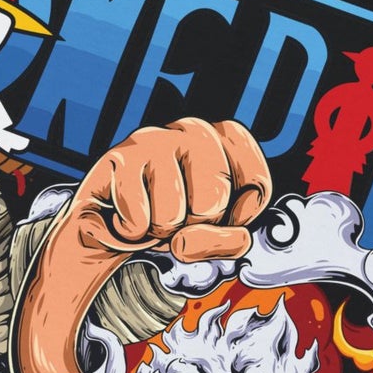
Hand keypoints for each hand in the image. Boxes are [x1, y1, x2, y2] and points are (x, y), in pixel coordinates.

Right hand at [67, 118, 270, 263]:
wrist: (116, 228)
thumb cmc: (175, 222)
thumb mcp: (215, 238)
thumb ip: (226, 242)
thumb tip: (184, 242)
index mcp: (227, 140)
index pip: (256, 182)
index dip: (241, 215)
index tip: (225, 215)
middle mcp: (195, 130)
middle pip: (213, 201)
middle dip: (195, 226)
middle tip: (179, 216)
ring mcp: (156, 138)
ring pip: (172, 215)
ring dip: (160, 232)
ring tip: (151, 215)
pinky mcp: (120, 156)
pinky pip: (138, 220)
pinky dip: (132, 233)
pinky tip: (126, 214)